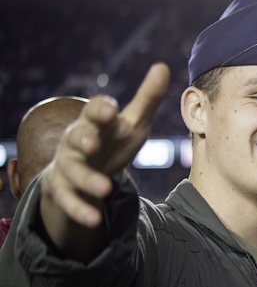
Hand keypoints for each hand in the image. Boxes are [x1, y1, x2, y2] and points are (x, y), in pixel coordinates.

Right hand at [41, 63, 169, 228]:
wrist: (85, 170)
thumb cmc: (112, 140)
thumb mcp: (132, 122)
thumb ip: (147, 98)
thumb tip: (163, 66)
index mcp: (95, 121)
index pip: (95, 110)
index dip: (101, 109)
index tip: (111, 109)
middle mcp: (76, 140)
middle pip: (76, 136)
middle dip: (84, 137)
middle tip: (93, 141)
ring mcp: (68, 166)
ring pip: (73, 171)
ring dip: (87, 179)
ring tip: (105, 189)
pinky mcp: (64, 190)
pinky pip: (69, 201)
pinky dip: (81, 210)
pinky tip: (95, 220)